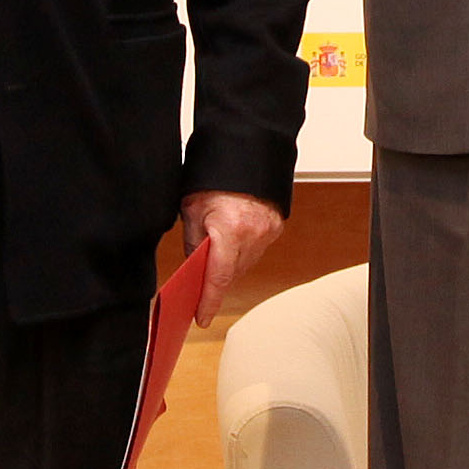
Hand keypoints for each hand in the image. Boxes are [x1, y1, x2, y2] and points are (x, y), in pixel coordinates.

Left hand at [181, 188, 286, 308]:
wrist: (246, 150)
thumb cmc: (215, 176)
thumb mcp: (192, 208)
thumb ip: (194, 242)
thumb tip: (195, 267)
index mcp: (231, 229)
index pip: (219, 277)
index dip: (209, 301)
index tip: (201, 318)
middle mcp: (254, 234)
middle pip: (232, 273)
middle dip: (215, 283)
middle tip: (197, 290)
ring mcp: (268, 231)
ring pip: (245, 264)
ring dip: (229, 269)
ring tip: (212, 267)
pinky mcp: (276, 227)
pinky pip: (256, 251)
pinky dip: (242, 255)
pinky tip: (229, 251)